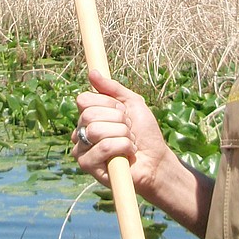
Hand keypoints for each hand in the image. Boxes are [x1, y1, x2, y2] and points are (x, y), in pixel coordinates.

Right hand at [72, 71, 171, 200]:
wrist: (156, 159)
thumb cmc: (144, 133)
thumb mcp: (132, 103)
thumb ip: (112, 88)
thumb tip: (93, 72)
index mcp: (88, 116)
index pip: (84, 100)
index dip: (108, 103)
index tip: (123, 111)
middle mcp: (81, 132)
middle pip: (89, 115)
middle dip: (118, 120)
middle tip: (128, 130)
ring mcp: (81, 150)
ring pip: (95, 131)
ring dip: (122, 135)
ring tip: (129, 143)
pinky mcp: (88, 166)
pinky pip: (103, 147)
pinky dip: (122, 147)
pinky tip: (127, 154)